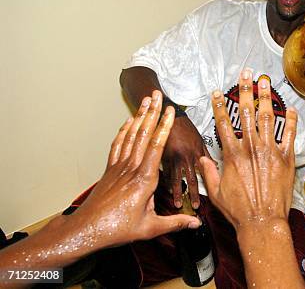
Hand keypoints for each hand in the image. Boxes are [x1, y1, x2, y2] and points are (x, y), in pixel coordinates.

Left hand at [71, 91, 200, 247]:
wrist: (87, 230)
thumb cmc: (118, 229)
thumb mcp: (150, 228)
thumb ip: (175, 222)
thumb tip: (196, 223)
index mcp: (144, 180)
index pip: (156, 147)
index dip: (164, 126)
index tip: (170, 111)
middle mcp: (131, 168)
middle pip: (143, 134)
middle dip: (151, 112)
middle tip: (157, 94)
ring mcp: (119, 167)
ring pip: (131, 136)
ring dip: (139, 116)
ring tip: (145, 100)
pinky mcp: (110, 170)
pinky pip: (118, 145)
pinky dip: (124, 131)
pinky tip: (128, 122)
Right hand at [162, 115, 208, 208]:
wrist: (169, 116)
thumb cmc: (186, 128)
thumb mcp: (199, 139)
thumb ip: (207, 154)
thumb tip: (217, 165)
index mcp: (197, 153)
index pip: (203, 173)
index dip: (205, 186)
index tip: (207, 197)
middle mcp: (186, 157)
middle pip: (191, 179)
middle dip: (192, 194)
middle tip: (194, 206)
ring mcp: (174, 158)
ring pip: (177, 179)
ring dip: (178, 192)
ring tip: (178, 203)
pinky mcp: (162, 157)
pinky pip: (165, 173)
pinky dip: (166, 182)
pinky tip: (166, 192)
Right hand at [198, 69, 296, 227]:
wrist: (262, 221)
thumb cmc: (238, 210)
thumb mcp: (216, 192)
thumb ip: (208, 172)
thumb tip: (201, 159)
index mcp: (232, 154)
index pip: (223, 123)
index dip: (219, 105)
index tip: (217, 92)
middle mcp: (251, 147)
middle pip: (246, 112)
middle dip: (245, 90)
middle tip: (246, 74)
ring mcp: (269, 151)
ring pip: (267, 118)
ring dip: (266, 97)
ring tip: (266, 81)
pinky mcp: (286, 158)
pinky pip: (290, 134)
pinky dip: (291, 121)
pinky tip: (291, 108)